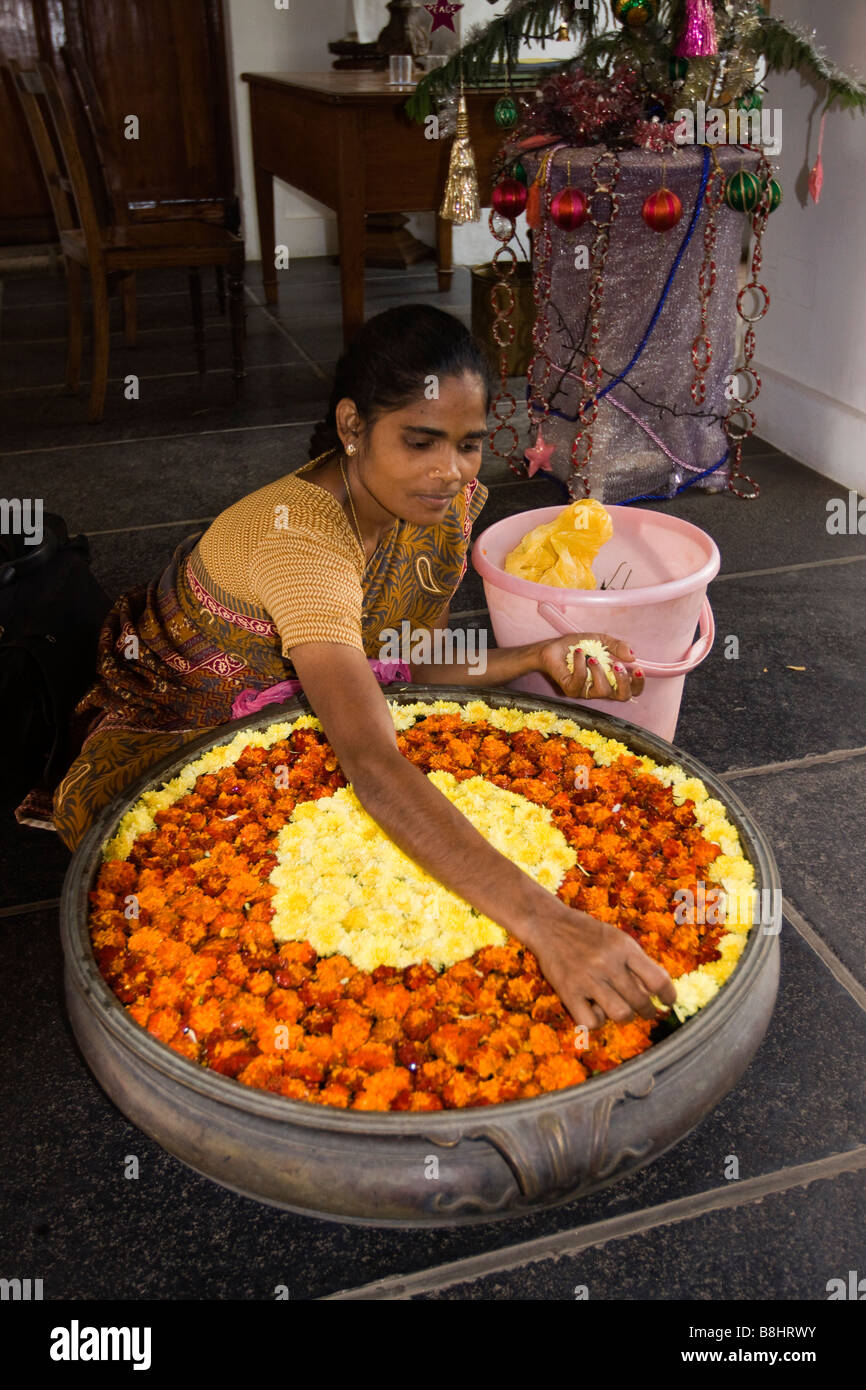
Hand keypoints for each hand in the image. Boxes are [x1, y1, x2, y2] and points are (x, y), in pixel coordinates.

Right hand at [525, 905, 676, 1030]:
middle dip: (648, 1011)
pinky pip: (593, 1022)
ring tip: (623, 1011)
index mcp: (623, 947)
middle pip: (641, 1001)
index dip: (669, 995)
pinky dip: (598, 1021)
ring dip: (626, 1016)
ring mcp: (587, 979)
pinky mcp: (568, 992)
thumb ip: (636, 962)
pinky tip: (596, 1009)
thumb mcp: (617, 938)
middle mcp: (607, 963)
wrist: (548, 924)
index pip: (657, 979)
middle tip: (647, 1011)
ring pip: (621, 1014)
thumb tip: (657, 992)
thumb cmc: (587, 932)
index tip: (669, 1001)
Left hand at [537, 631, 644, 702]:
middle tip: (617, 665)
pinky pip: (582, 680)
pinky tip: (579, 652)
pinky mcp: (572, 690)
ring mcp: (587, 691)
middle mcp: (602, 688)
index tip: (638, 669)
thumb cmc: (579, 646)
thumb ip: (618, 646)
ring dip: (600, 671)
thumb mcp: (602, 641)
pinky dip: (581, 664)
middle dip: (624, 681)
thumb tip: (633, 656)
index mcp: (613, 679)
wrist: (553, 647)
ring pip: (603, 691)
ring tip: (592, 657)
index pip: (632, 690)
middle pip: (623, 697)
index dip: (638, 683)